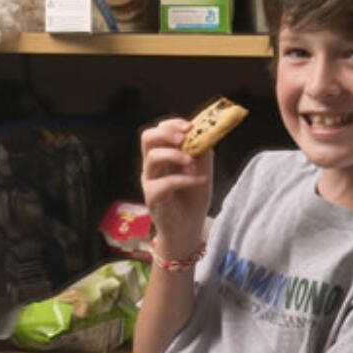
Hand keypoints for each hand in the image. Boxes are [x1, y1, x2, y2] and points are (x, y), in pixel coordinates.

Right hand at [140, 117, 211, 261]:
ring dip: (175, 154)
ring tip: (192, 161)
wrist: (188, 229)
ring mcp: (150, 181)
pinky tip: (200, 181)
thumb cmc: (193, 200)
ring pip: (152, 157)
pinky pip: (165, 183)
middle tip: (183, 137)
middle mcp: (153, 166)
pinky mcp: (152, 197)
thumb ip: (202, 154)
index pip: (159, 131)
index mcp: (163, 156)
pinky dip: (185, 179)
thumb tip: (206, 134)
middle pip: (147, 137)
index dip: (172, 124)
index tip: (190, 126)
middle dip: (166, 132)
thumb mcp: (202, 172)